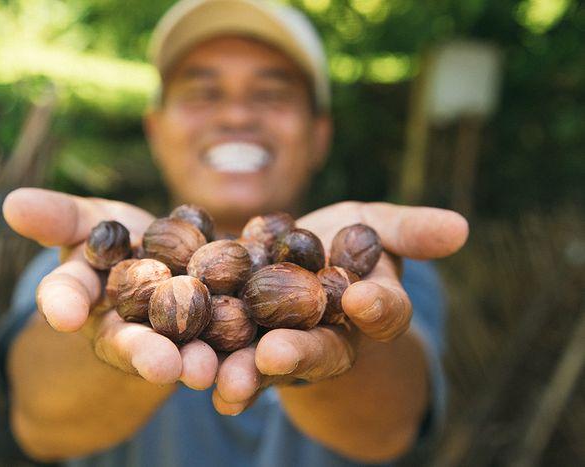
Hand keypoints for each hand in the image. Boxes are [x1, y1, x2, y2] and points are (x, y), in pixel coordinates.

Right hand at [3, 188, 218, 389]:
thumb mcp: (89, 219)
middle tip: (160, 365)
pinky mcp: (206, 337)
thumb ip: (59, 217)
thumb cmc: (117, 236)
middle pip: (127, 339)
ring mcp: (163, 336)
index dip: (64, 302)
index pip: (67, 294)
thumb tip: (12, 203)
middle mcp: (120, 323)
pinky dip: (232, 359)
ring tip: (205, 371)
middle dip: (142, 352)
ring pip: (175, 352)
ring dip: (190, 362)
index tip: (64, 313)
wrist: (165, 255)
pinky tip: (245, 365)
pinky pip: (219, 349)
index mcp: (85, 292)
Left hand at [212, 201, 468, 414]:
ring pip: (270, 365)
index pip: (384, 310)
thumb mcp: (375, 224)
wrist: (296, 258)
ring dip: (249, 375)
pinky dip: (215, 369)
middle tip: (277, 355)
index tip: (364, 299)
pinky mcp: (245, 346)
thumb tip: (461, 227)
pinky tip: (195, 377)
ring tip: (227, 382)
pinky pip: (231, 360)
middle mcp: (332, 336)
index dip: (377, 307)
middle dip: (301, 352)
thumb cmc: (344, 240)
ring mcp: (287, 346)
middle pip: (321, 349)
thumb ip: (410, 230)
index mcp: (370, 307)